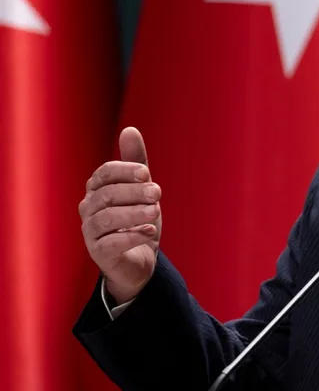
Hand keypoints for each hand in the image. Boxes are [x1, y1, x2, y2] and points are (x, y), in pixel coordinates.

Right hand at [79, 127, 161, 303]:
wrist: (139, 260)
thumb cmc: (137, 220)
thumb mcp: (141, 190)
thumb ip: (136, 164)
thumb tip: (130, 130)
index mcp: (97, 190)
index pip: (104, 174)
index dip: (124, 171)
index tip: (146, 173)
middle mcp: (89, 209)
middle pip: (107, 194)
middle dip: (134, 192)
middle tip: (157, 193)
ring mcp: (91, 232)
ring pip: (107, 218)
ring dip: (134, 212)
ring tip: (156, 211)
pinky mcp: (99, 253)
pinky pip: (111, 242)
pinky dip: (132, 235)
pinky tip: (149, 231)